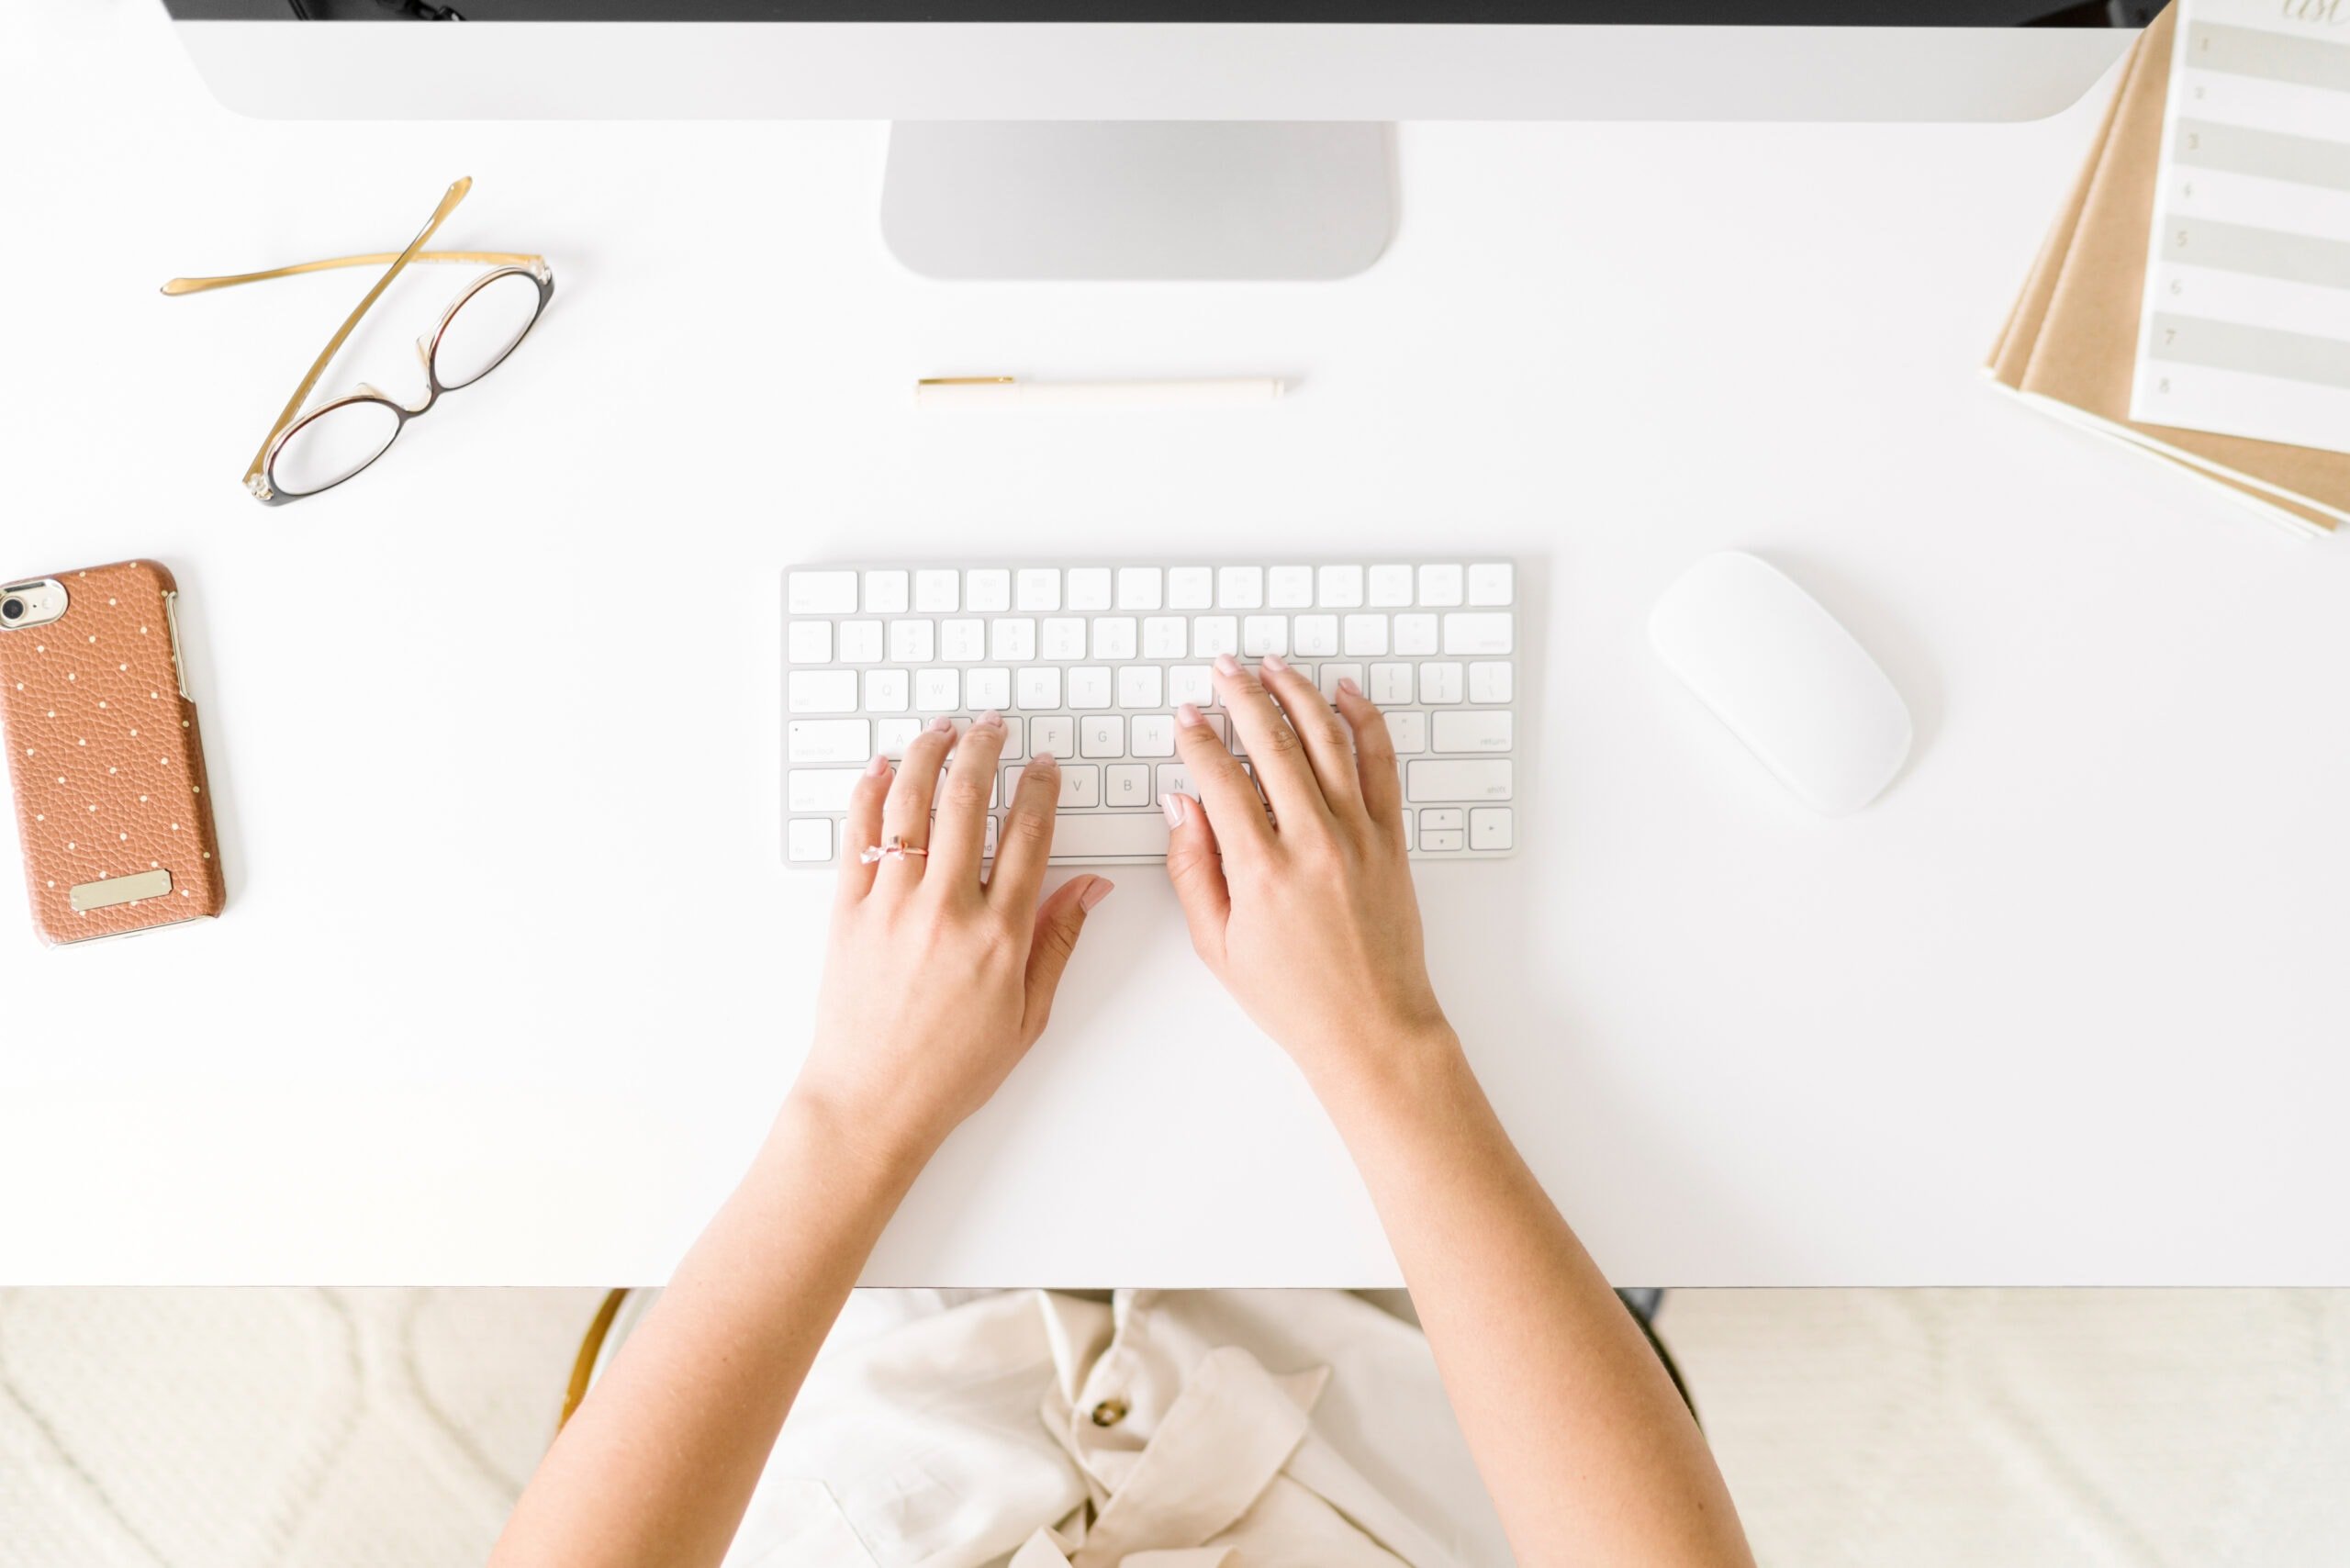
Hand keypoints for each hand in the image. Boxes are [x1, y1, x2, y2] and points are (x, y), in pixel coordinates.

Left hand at [793, 714, 1110, 1163]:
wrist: (872, 1102)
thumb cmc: (950, 1070)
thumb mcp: (1029, 1015)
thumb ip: (1058, 942)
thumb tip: (1090, 888)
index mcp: (999, 935)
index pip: (1029, 835)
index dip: (1040, 790)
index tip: (1044, 767)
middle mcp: (945, 910)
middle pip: (968, 801)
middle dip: (985, 751)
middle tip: (993, 729)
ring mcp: (891, 906)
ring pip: (910, 805)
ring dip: (928, 755)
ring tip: (942, 731)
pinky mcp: (847, 912)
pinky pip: (858, 836)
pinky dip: (871, 793)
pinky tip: (883, 768)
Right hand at [1162, 653, 1453, 1095]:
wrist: (1372, 1028)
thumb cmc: (1295, 998)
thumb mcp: (1217, 944)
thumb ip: (1192, 870)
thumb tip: (1180, 807)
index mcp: (1262, 871)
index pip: (1220, 778)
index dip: (1198, 738)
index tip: (1186, 717)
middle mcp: (1312, 842)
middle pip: (1272, 742)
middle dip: (1241, 695)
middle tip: (1222, 670)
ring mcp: (1358, 835)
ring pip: (1326, 739)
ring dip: (1296, 693)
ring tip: (1272, 666)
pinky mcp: (1390, 839)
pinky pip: (1380, 763)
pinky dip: (1364, 721)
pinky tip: (1344, 695)